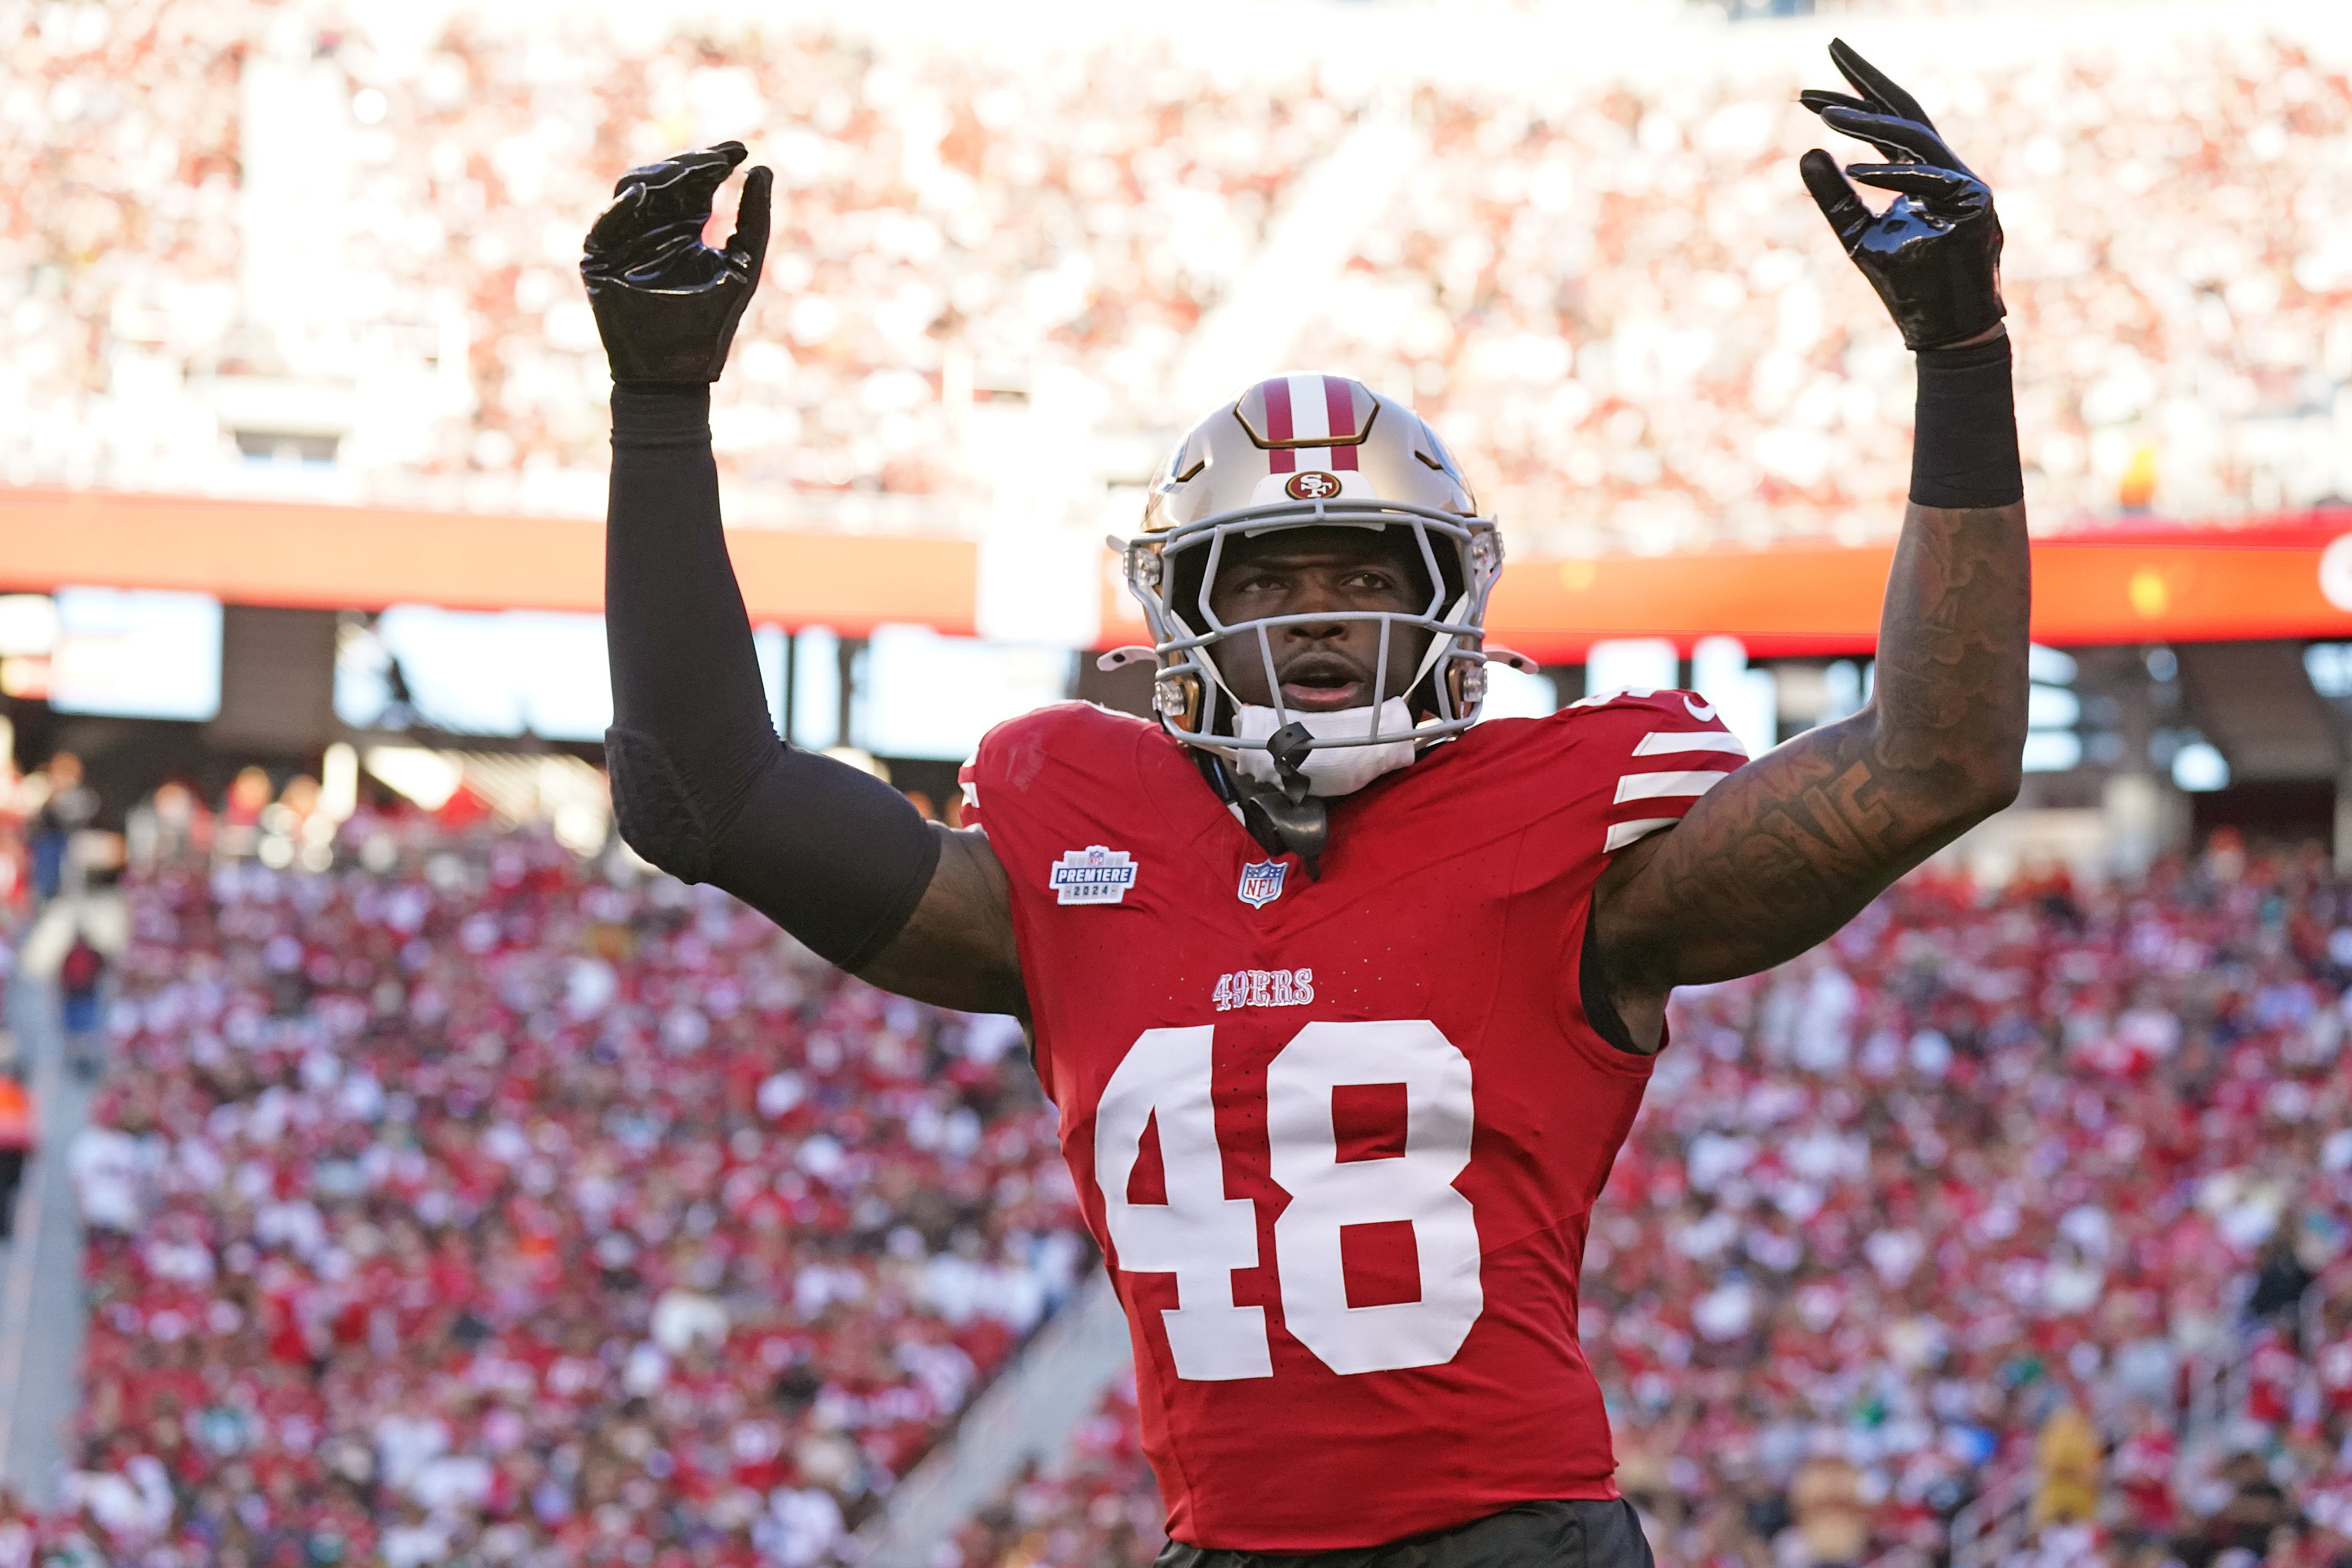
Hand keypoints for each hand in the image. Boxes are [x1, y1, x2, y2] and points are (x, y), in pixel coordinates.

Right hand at [580, 142, 772, 383]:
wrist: (678, 373)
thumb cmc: (712, 324)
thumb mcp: (743, 264)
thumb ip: (755, 219)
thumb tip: (763, 167)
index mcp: (687, 226)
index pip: (696, 181)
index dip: (714, 160)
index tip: (741, 148)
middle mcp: (654, 227)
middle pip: (664, 178)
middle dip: (690, 164)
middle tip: (717, 159)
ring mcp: (625, 239)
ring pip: (633, 189)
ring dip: (660, 177)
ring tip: (688, 173)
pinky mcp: (600, 260)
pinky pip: (605, 226)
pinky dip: (620, 209)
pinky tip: (644, 196)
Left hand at [1798, 40, 2003, 350]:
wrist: (1947, 333)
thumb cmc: (1906, 287)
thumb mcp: (1856, 236)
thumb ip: (1834, 196)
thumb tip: (1806, 150)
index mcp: (1925, 174)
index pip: (1891, 123)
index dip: (1856, 97)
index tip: (1810, 87)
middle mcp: (1949, 171)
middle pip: (1908, 112)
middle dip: (1868, 79)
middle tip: (1832, 44)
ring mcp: (1968, 186)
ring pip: (1915, 140)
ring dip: (1868, 124)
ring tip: (1823, 112)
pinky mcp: (1977, 207)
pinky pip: (1929, 182)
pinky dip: (1891, 175)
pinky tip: (1854, 168)